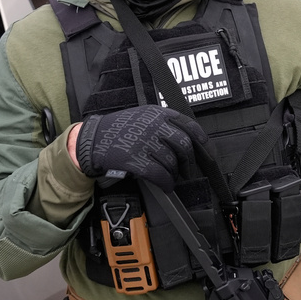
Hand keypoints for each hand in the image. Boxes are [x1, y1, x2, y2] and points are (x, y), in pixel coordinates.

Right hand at [74, 105, 206, 190]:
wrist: (92, 139)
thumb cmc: (118, 129)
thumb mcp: (143, 116)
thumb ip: (164, 124)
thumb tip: (187, 140)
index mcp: (158, 113)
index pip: (189, 125)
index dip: (202, 142)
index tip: (207, 153)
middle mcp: (153, 125)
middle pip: (184, 145)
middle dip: (189, 162)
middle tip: (188, 171)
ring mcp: (144, 142)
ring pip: (172, 162)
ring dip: (175, 174)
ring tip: (172, 177)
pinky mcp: (135, 159)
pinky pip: (160, 174)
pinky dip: (166, 183)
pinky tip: (166, 186)